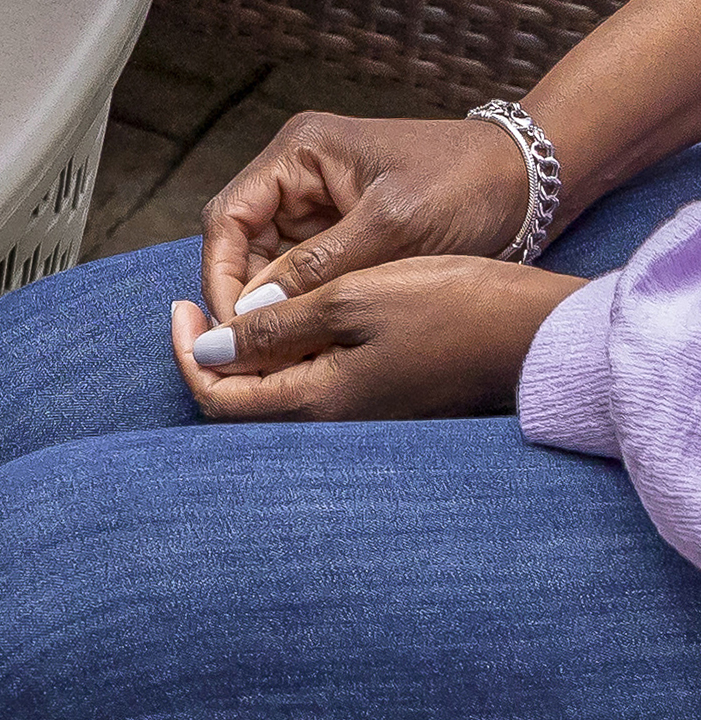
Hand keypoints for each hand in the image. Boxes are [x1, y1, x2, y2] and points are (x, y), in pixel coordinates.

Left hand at [169, 254, 581, 421]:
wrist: (540, 332)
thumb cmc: (453, 307)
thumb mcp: (351, 299)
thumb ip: (274, 328)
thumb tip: (205, 350)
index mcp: (318, 401)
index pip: (217, 396)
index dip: (185, 352)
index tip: (179, 306)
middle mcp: (334, 421)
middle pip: (242, 399)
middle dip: (211, 352)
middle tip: (202, 301)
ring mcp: (361, 414)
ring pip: (277, 389)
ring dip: (250, 349)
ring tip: (248, 298)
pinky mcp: (383, 398)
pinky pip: (314, 382)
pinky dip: (289, 351)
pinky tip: (296, 312)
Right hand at [197, 108, 535, 318]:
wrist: (534, 182)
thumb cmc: (469, 186)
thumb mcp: (395, 227)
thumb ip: (320, 267)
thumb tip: (256, 310)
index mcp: (299, 153)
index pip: (229, 217)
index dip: (221, 274)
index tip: (234, 329)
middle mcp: (298, 174)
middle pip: (241, 242)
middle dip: (245, 295)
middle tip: (256, 351)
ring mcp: (320, 202)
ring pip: (269, 261)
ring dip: (274, 303)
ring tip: (285, 350)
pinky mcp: (344, 229)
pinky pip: (305, 271)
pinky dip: (305, 303)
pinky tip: (313, 336)